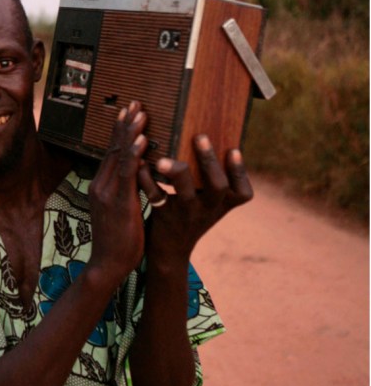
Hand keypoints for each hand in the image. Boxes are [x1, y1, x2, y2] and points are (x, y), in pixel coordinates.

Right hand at [88, 101, 147, 277]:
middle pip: (114, 148)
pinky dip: (134, 153)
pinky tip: (142, 139)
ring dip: (131, 132)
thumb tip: (142, 179)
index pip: (112, 153)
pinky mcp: (117, 201)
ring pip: (119, 155)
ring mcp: (107, 192)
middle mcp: (100, 185)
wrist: (108, 266)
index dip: (121, 132)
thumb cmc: (120, 243)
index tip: (129, 113)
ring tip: (141, 112)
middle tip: (135, 103)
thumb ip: (128, 193)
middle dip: (125, 124)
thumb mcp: (123, 212)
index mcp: (101, 186)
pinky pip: (127, 173)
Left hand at [138, 135, 252, 262]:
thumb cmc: (191, 214)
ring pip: (186, 193)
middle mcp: (207, 209)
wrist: (170, 249)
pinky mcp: (163, 215)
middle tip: (200, 136)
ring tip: (163, 158)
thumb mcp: (209, 203)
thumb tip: (212, 135)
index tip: (234, 149)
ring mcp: (186, 213)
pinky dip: (146, 179)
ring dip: (175, 171)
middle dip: (209, 161)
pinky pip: (156, 196)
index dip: (240, 172)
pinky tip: (142, 163)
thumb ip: (212, 180)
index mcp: (222, 204)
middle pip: (217, 187)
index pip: (242, 192)